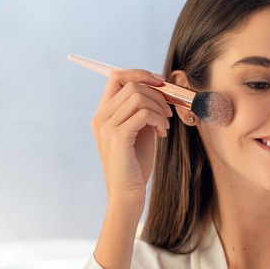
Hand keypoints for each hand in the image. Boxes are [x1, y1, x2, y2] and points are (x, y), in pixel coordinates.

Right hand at [90, 69, 171, 206]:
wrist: (128, 194)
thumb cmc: (135, 165)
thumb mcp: (140, 131)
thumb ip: (143, 110)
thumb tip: (160, 90)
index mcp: (104, 114)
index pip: (116, 76)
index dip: (140, 73)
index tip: (160, 82)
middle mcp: (101, 117)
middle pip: (131, 84)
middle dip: (157, 93)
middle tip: (168, 112)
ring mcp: (107, 127)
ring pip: (138, 96)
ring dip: (159, 108)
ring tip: (164, 126)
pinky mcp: (117, 137)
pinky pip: (143, 113)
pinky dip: (158, 120)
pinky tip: (161, 134)